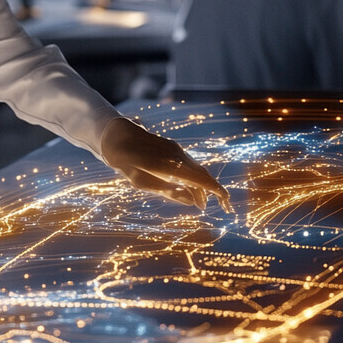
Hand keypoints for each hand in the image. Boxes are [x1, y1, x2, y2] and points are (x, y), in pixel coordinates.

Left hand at [100, 117, 231, 212]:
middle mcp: (176, 155)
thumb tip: (191, 201)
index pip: (199, 178)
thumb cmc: (125, 162)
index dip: (215, 190)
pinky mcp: (173, 147)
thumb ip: (167, 191)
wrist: (117, 135)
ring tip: (203, 204)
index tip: (226, 202)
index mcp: (168, 165)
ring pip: (197, 169)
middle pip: (203, 174)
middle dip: (215, 191)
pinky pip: (189, 163)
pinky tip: (193, 189)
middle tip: (224, 207)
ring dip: (203, 186)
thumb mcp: (141, 182)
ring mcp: (175, 149)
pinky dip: (195, 177)